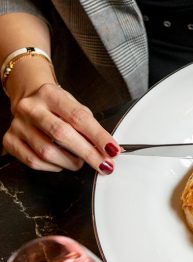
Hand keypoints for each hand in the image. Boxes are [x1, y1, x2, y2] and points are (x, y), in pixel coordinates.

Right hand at [3, 82, 119, 172]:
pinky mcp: (10, 140)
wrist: (28, 97)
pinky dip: (53, 167)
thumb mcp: (75, 107)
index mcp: (51, 95)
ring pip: (47, 152)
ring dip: (71, 162)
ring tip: (80, 161)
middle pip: (62, 134)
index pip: (78, 117)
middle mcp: (31, 108)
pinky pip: (34, 162)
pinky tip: (60, 162)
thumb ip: (91, 127)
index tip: (112, 150)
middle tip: (104, 164)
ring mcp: (18, 125)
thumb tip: (109, 150)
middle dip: (88, 153)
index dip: (98, 136)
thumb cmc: (57, 105)